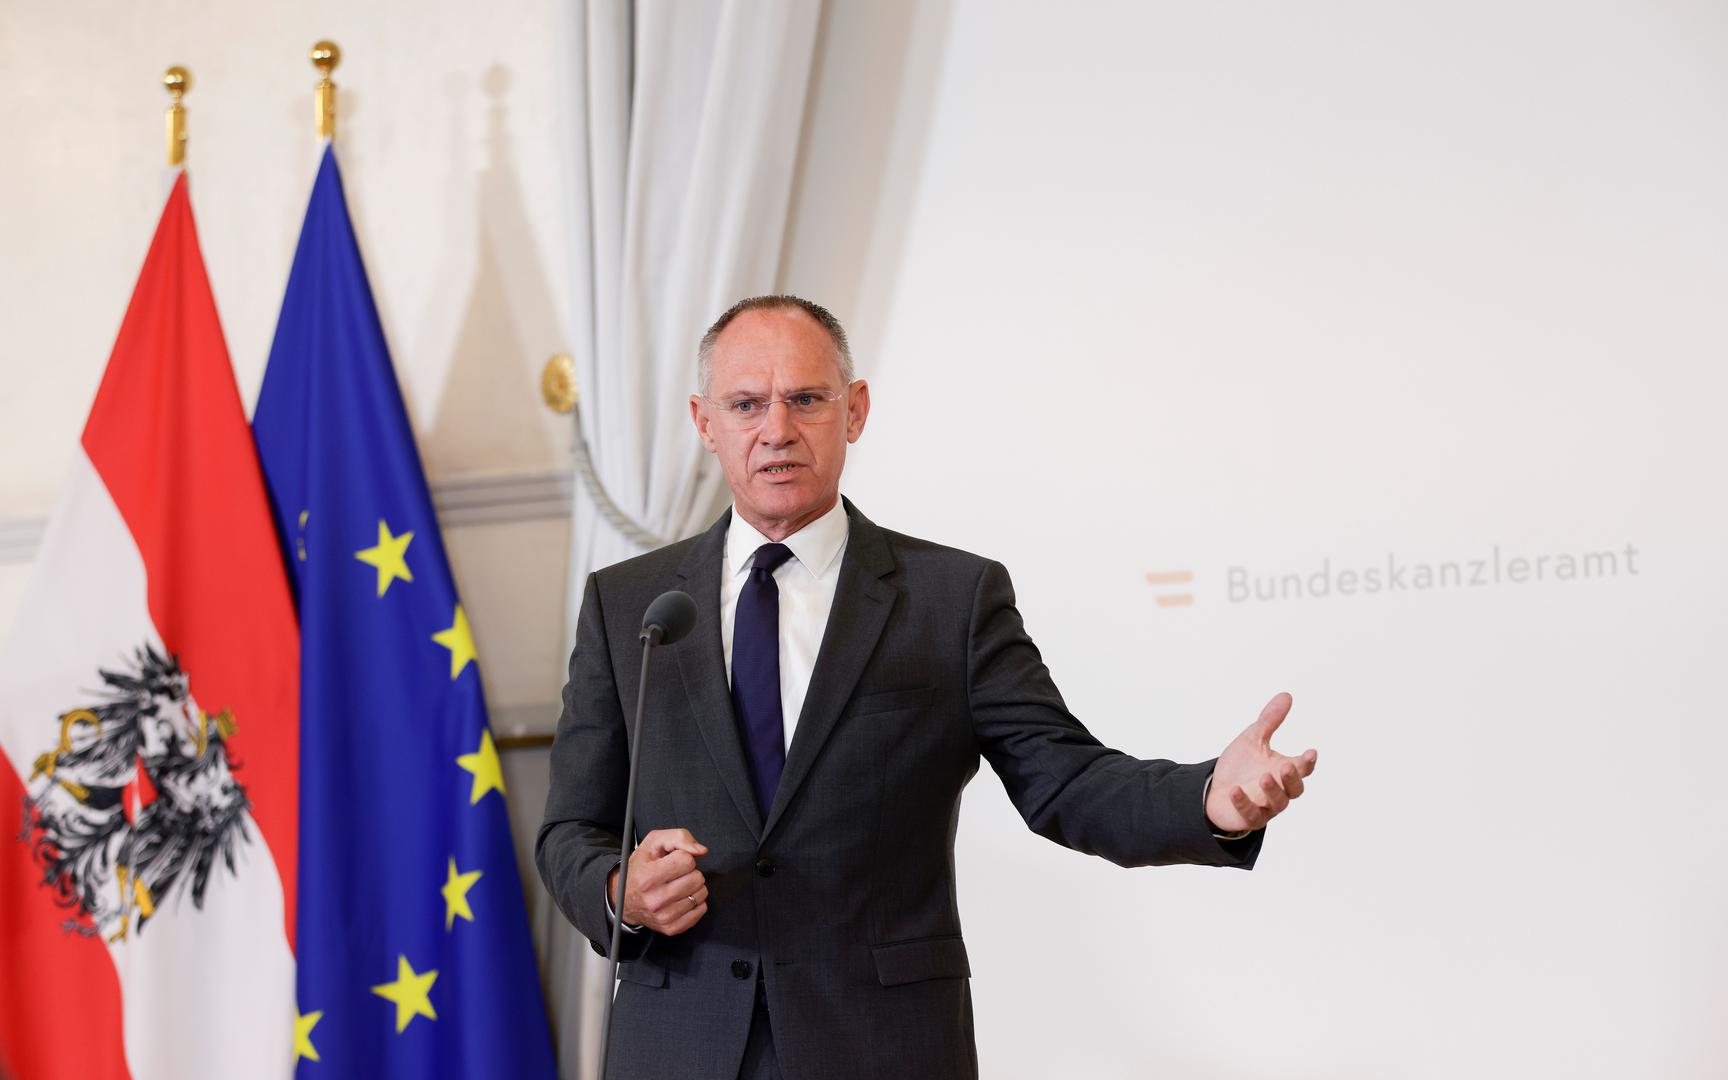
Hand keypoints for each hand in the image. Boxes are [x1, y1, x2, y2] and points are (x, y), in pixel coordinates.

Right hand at [609, 828, 709, 934]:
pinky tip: (682, 898)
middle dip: (689, 872)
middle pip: (697, 877)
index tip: (672, 861)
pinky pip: (701, 910)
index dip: (683, 857)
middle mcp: (655, 899)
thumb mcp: (654, 843)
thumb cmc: (641, 867)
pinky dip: (695, 902)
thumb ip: (679, 837)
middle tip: (675, 874)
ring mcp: (664, 916)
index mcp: (648, 877)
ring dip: (693, 887)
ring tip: (678, 885)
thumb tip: (701, 850)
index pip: (687, 860)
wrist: (624, 898)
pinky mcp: (671, 928)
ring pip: (701, 894)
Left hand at [1204, 692, 1317, 833]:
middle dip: (1292, 778)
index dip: (1308, 762)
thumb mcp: (1253, 739)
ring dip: (1272, 790)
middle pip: (1295, 789)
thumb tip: (1286, 695)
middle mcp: (1280, 790)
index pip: (1303, 768)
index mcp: (1284, 770)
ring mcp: (1266, 806)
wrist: (1215, 790)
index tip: (1310, 752)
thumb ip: (1269, 721)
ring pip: (1277, 803)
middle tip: (1286, 766)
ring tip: (1264, 777)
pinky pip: (1250, 814)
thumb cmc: (1240, 766)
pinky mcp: (1250, 818)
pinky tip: (1235, 790)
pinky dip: (1244, 803)